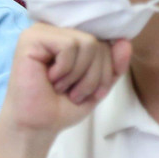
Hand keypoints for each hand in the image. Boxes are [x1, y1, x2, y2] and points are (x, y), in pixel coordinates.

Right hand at [0, 23, 132, 139]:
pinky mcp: (32, 37)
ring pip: (88, 42)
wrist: (37, 127)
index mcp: (72, 38)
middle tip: (74, 93)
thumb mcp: (99, 86)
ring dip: (79, 75)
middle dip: (94, 76)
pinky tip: (49, 79)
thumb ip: (114, 65)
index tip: (93, 92)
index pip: (107, 42)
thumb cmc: (62, 106)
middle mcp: (58, 30)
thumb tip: (126, 42)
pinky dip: (65, 70)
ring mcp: (44, 31)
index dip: (108, 70)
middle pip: (99, 42)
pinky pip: (69, 45)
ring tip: (61, 87)